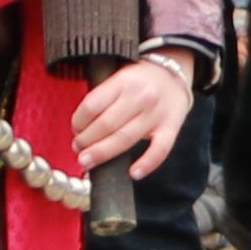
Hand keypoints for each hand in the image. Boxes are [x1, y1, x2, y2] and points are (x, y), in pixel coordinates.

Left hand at [68, 53, 194, 175]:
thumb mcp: (119, 78)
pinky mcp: (172, 128)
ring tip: (87, 162)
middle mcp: (141, 96)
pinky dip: (147, 164)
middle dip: (86, 141)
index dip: (78, 122)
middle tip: (78, 150)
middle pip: (106, 124)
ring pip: (126, 138)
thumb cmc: (140, 81)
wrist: (175, 75)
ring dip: (102, 153)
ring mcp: (157, 113)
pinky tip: (133, 173)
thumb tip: (80, 129)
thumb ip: (102, 98)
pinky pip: (160, 149)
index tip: (75, 130)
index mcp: (124, 81)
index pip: (92, 105)